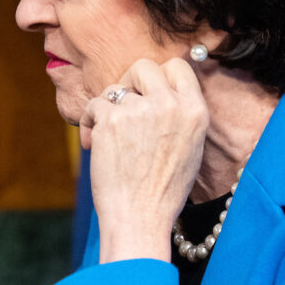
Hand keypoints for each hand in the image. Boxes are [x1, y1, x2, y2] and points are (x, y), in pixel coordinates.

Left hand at [79, 57, 207, 263]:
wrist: (140, 218)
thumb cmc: (162, 191)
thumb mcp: (189, 147)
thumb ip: (179, 115)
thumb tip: (159, 90)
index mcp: (195, 111)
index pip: (178, 66)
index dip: (158, 76)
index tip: (145, 91)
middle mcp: (170, 105)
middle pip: (143, 67)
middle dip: (128, 83)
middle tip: (121, 108)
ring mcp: (140, 110)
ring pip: (114, 89)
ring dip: (107, 108)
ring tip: (106, 136)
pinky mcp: (112, 120)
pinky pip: (94, 105)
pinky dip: (89, 122)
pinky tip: (93, 143)